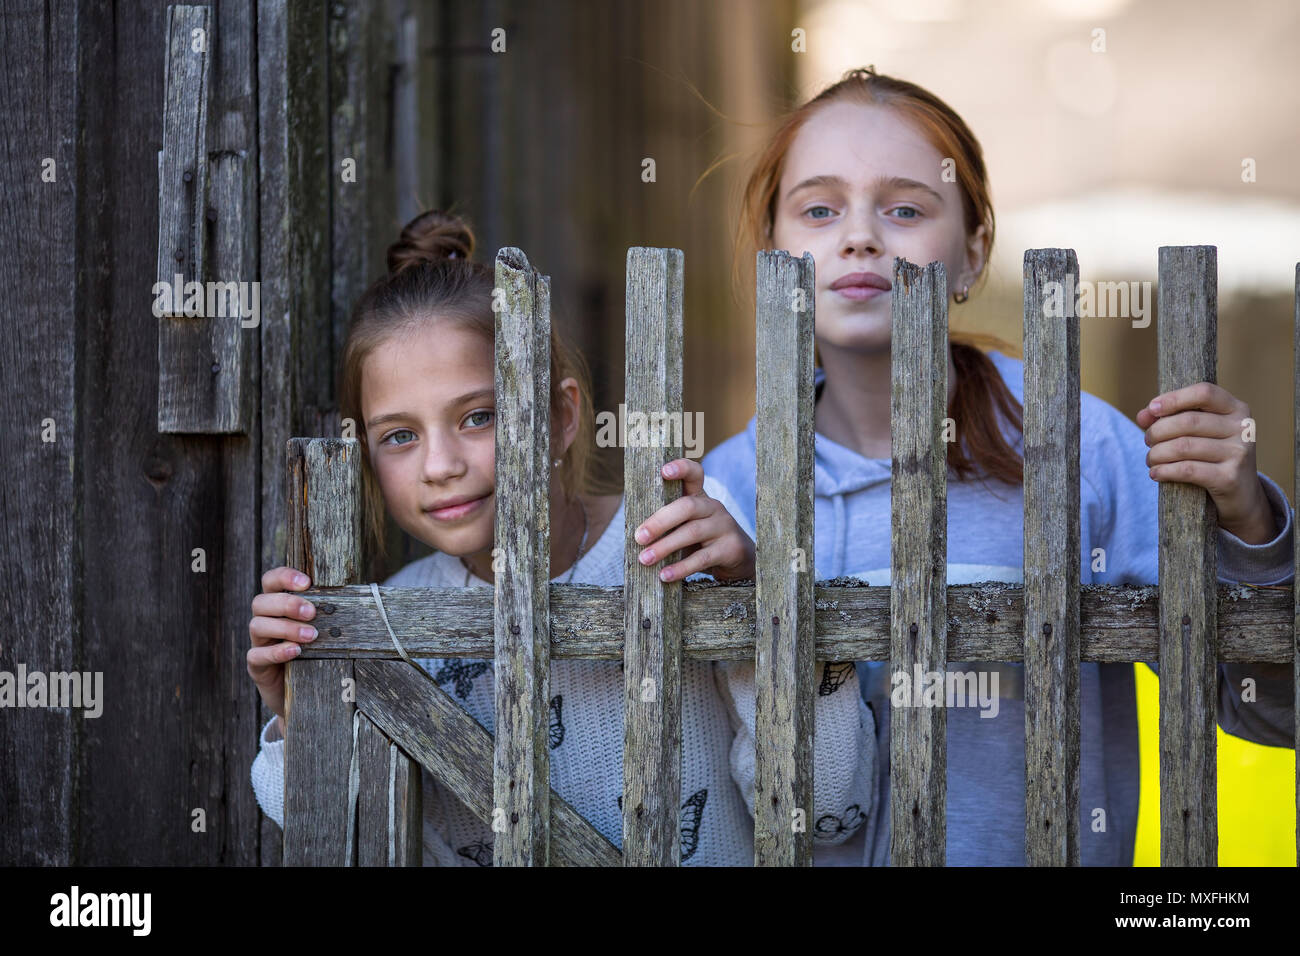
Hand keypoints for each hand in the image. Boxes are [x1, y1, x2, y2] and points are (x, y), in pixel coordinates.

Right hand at [247, 566, 317, 731]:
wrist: (307, 694)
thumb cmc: (319, 653)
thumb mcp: (325, 630)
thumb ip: (331, 613)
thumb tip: (362, 599)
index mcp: (279, 606)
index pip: (271, 581)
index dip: (284, 577)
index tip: (306, 582)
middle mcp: (264, 620)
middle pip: (261, 602)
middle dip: (287, 604)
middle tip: (312, 612)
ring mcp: (259, 643)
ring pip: (257, 626)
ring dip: (285, 627)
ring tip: (311, 635)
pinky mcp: (257, 666)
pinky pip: (256, 655)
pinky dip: (276, 651)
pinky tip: (295, 651)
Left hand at [633, 458, 756, 581]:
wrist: (738, 559)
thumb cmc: (702, 540)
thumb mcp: (687, 525)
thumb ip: (668, 523)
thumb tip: (635, 535)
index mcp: (700, 497)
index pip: (694, 474)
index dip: (681, 468)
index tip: (663, 471)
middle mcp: (713, 507)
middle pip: (687, 506)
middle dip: (660, 521)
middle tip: (639, 537)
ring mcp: (724, 527)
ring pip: (692, 532)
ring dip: (665, 547)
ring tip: (645, 559)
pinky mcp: (730, 549)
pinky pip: (702, 558)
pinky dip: (681, 568)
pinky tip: (664, 575)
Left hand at [1136, 383, 1276, 543]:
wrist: (1242, 497)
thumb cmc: (1213, 458)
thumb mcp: (1199, 434)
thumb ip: (1171, 418)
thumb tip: (1143, 415)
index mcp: (1237, 409)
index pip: (1204, 393)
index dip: (1173, 399)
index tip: (1151, 409)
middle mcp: (1243, 428)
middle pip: (1188, 421)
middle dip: (1157, 431)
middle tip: (1148, 441)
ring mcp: (1239, 453)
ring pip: (1183, 446)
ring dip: (1157, 453)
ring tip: (1150, 459)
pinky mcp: (1230, 478)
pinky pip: (1186, 469)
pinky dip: (1164, 471)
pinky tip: (1155, 473)